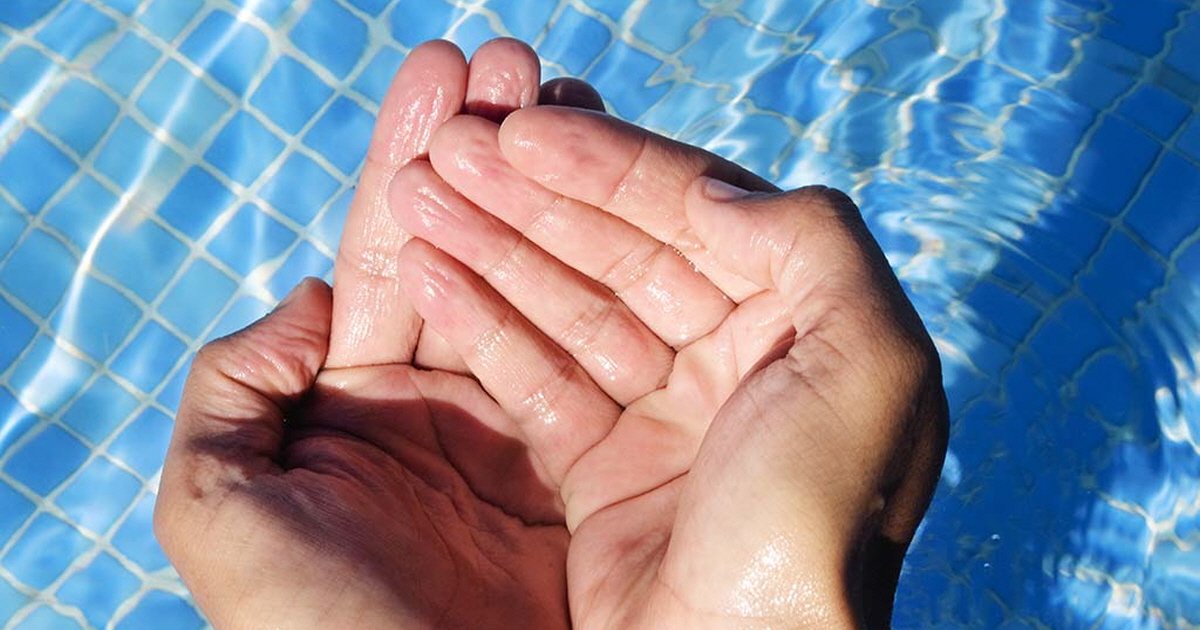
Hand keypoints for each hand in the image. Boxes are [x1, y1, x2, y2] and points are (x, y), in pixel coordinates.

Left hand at [155, 40, 594, 627]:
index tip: (442, 74)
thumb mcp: (217, 508)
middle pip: (468, 250)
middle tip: (517, 57)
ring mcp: (519, 432)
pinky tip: (619, 202)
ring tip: (566, 95)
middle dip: (489, 150)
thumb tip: (311, 301)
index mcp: (352, 402)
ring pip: (537, 286)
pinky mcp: (585, 469)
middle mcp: (440, 405)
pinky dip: (602, 279)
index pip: (383, 257)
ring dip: (551, 191)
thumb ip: (230, 390)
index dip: (409, 164)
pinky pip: (594, 358)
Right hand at [391, 106, 947, 627]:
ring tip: (416, 196)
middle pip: (619, 254)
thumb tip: (714, 190)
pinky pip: (535, 382)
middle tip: (447, 154)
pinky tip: (429, 274)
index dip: (608, 165)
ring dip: (492, 249)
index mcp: (805, 332)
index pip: (696, 217)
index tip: (522, 132)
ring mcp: (666, 422)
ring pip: (567, 310)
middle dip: (532, 198)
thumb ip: (817, 244)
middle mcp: (738, 368)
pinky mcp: (604, 477)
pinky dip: (483, 328)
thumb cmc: (813, 529)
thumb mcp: (871, 365)